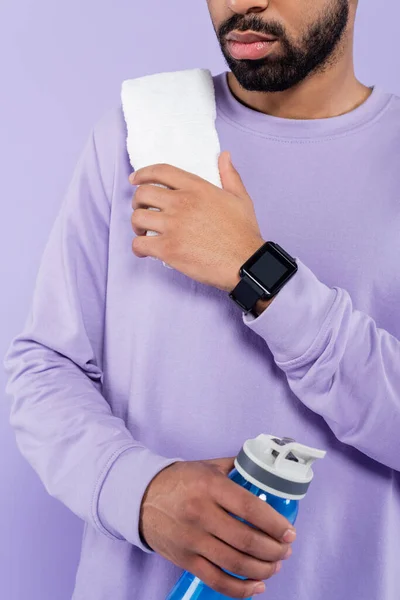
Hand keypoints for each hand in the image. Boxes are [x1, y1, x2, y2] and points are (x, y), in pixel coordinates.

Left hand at [130, 152, 264, 292]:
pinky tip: (144, 250)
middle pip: (143, 193)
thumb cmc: (243, 233)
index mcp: (197, 188)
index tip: (134, 179)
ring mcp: (173, 226)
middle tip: (142, 211)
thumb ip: (230, 175)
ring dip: (136, 225)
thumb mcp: (240, 198)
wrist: (244, 263)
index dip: (143, 173)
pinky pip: (139, 244)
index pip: (161, 171)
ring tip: (143, 231)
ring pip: (137, 217)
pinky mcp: (168, 249)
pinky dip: (138, 247)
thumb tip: (224, 156)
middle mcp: (182, 203)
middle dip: (137, 202)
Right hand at [139, 457, 295, 598]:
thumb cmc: (179, 480)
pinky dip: (240, 589)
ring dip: (262, 570)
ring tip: (274, 566)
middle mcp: (201, 513)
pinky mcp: (184, 559)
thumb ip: (236, 468)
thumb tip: (265, 470)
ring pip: (235, 563)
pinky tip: (256, 587)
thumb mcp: (207, 466)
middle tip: (285, 550)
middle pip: (246, 540)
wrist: (140, 497)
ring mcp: (192, 539)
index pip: (250, 507)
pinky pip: (216, 580)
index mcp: (210, 486)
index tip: (289, 532)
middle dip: (274, 550)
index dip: (274, 524)